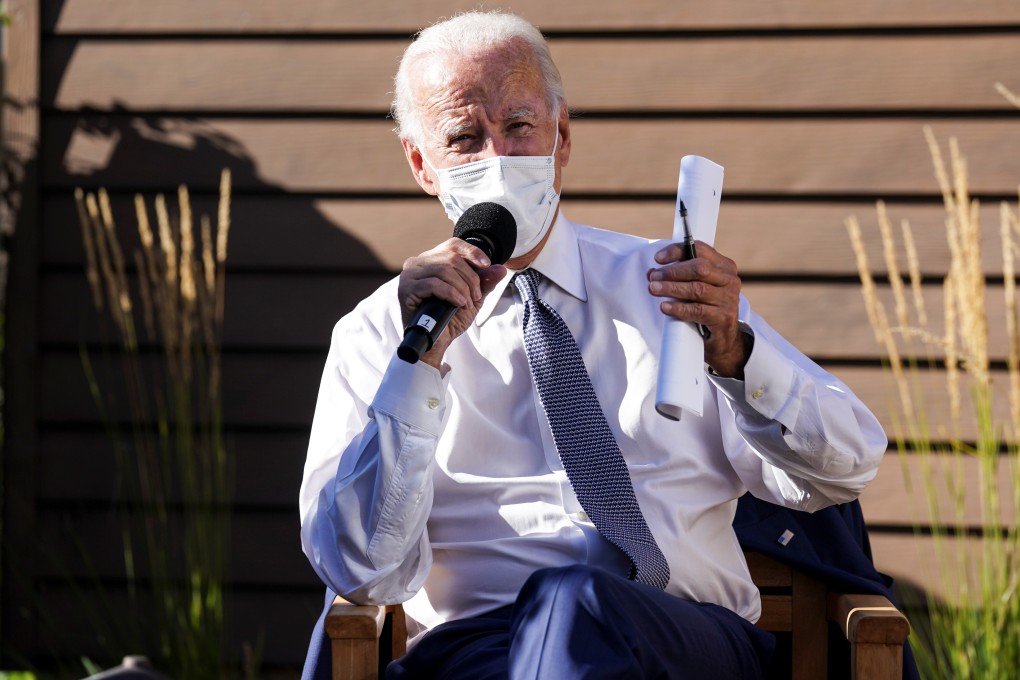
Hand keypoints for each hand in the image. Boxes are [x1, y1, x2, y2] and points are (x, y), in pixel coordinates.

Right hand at [398, 238, 506, 368]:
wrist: (436, 342)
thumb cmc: (450, 319)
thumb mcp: (472, 298)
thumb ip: (484, 282)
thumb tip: (500, 268)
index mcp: (432, 260)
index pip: (453, 245)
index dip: (472, 252)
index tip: (486, 264)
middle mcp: (418, 263)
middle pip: (451, 258)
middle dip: (470, 278)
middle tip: (475, 297)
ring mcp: (410, 275)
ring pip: (444, 270)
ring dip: (462, 287)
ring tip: (466, 303)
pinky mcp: (406, 289)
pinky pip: (433, 283)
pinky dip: (451, 293)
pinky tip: (458, 303)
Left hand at [647, 241, 751, 377]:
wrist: (723, 339)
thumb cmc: (706, 307)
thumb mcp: (696, 287)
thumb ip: (679, 277)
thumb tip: (652, 273)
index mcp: (724, 266)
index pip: (701, 250)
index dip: (677, 251)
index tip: (658, 258)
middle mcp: (730, 280)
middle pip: (699, 268)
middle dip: (672, 271)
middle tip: (653, 277)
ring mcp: (729, 299)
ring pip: (697, 289)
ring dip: (671, 288)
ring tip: (653, 289)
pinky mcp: (723, 318)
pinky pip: (697, 310)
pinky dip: (678, 308)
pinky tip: (665, 307)